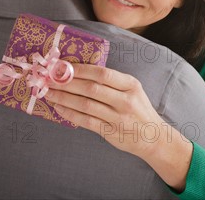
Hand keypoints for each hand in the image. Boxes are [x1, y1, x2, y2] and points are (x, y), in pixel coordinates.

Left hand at [45, 64, 165, 155]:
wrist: (154, 136)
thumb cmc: (139, 110)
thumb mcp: (133, 90)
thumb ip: (113, 82)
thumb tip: (80, 72)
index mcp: (131, 85)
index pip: (102, 73)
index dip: (80, 70)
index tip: (63, 67)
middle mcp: (126, 100)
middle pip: (91, 88)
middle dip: (67, 83)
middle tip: (50, 79)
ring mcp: (118, 117)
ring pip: (86, 105)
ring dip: (64, 98)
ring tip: (50, 93)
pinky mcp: (111, 132)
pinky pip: (86, 121)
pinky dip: (70, 114)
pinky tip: (59, 108)